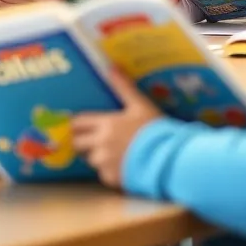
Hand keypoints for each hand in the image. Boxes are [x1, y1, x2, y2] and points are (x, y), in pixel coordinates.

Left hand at [71, 70, 159, 187]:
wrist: (169, 157)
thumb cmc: (155, 129)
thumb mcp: (140, 105)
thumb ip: (123, 87)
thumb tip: (112, 67)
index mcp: (106, 124)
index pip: (77, 124)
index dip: (77, 125)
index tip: (81, 126)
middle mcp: (100, 144)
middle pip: (77, 144)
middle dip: (83, 142)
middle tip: (95, 140)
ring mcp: (104, 162)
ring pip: (91, 160)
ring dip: (98, 156)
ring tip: (116, 153)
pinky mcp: (111, 178)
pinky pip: (103, 174)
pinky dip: (110, 171)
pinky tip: (124, 165)